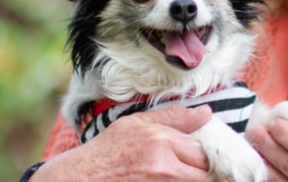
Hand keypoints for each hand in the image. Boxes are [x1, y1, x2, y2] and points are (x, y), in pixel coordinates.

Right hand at [31, 105, 211, 181]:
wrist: (81, 178)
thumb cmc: (109, 148)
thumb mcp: (138, 122)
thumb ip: (175, 117)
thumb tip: (206, 112)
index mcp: (161, 142)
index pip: (204, 151)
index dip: (207, 154)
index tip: (203, 154)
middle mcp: (164, 168)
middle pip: (205, 174)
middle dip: (205, 170)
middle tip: (197, 166)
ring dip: (195, 178)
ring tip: (180, 170)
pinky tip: (169, 177)